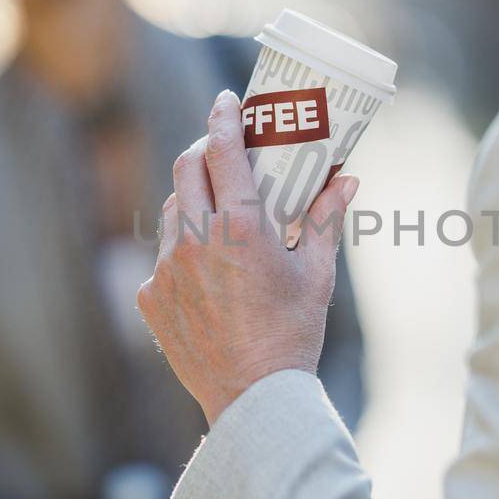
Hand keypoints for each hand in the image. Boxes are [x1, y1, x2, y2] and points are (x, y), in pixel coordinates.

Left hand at [138, 89, 359, 425]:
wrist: (254, 398)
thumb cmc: (293, 334)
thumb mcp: (316, 273)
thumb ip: (326, 219)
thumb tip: (348, 179)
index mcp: (240, 227)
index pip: (222, 149)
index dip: (224, 118)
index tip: (228, 101)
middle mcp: (196, 240)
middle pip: (187, 167)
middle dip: (204, 149)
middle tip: (223, 147)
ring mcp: (167, 268)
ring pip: (173, 210)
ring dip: (194, 199)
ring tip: (220, 210)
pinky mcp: (150, 296)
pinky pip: (164, 256)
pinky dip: (184, 249)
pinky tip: (208, 269)